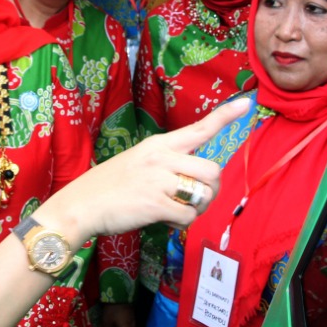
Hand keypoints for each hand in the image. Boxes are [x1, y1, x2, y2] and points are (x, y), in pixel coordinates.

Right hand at [40, 98, 249, 239]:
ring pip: (203, 194)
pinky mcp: (155, 202)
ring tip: (175, 211)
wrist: (80, 205)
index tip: (246, 103)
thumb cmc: (109, 187)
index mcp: (158, 144)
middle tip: (194, 201)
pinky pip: (188, 215)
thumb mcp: (138, 163)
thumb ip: (167, 166)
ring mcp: (158, 179)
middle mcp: (161, 157)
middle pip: (212, 170)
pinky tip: (163, 220)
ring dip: (196, 208)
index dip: (225, 116)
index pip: (199, 128)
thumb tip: (195, 183)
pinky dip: (180, 223)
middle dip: (210, 191)